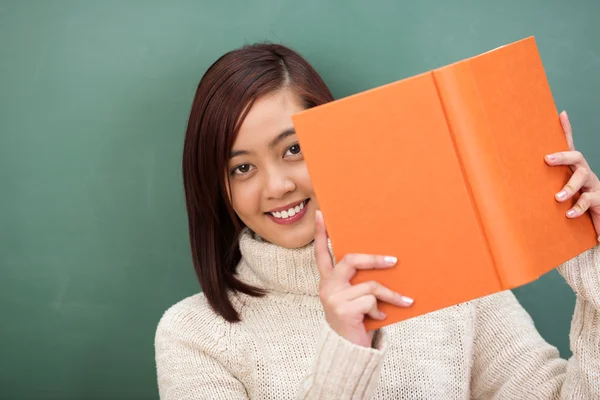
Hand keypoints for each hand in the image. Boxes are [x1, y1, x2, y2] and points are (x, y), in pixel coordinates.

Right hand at [314, 210, 413, 347]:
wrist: (347, 351)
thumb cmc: (355, 321)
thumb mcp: (354, 298)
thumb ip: (359, 282)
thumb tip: (386, 264)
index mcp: (328, 281)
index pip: (321, 253)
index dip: (320, 234)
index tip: (320, 214)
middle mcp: (327, 287)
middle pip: (351, 260)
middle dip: (375, 260)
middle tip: (394, 261)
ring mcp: (334, 298)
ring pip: (370, 285)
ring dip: (391, 294)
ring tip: (405, 300)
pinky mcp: (344, 310)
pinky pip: (372, 301)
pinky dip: (380, 310)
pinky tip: (380, 318)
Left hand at [545, 111, 599, 238]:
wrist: (595, 217)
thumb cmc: (569, 200)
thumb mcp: (554, 189)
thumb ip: (540, 184)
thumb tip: (509, 180)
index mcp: (572, 167)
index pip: (568, 145)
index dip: (566, 129)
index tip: (561, 114)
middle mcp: (583, 171)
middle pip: (576, 156)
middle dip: (562, 156)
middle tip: (547, 159)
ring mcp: (591, 184)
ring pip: (582, 177)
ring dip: (569, 187)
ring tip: (557, 198)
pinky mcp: (598, 198)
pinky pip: (588, 200)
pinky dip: (577, 207)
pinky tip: (569, 213)